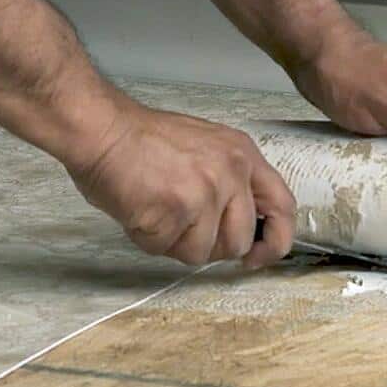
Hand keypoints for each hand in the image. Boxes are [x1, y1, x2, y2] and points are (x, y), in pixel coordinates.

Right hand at [67, 97, 295, 267]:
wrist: (102, 130)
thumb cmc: (142, 141)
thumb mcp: (205, 149)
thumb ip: (229, 184)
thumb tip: (241, 229)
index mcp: (243, 156)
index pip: (283, 206)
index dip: (275, 240)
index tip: (256, 256)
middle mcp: (232, 173)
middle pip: (239, 241)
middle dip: (210, 246)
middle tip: (180, 227)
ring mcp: (207, 192)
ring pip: (203, 253)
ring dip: (175, 243)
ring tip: (155, 211)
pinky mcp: (178, 210)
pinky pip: (167, 249)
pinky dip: (149, 239)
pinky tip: (139, 211)